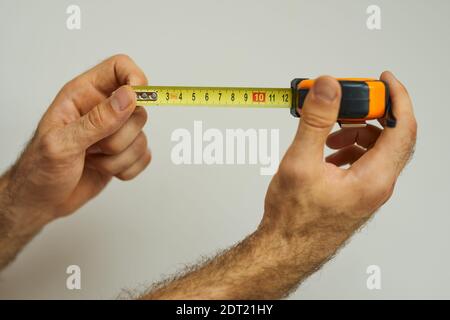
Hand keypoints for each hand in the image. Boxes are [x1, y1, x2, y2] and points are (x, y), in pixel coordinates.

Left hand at [0, 54, 150, 232]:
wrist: (41, 201)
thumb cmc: (40, 169)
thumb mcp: (62, 143)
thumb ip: (98, 120)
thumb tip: (129, 96)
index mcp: (83, 94)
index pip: (119, 68)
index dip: (135, 78)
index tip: (137, 99)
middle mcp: (103, 109)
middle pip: (138, 109)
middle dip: (120, 136)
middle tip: (93, 147)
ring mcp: (115, 132)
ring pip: (141, 138)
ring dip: (118, 158)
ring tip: (92, 161)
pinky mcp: (124, 153)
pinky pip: (144, 157)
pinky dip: (126, 170)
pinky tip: (103, 170)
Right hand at [261, 72, 416, 264]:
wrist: (286, 247)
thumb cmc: (294, 219)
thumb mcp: (300, 163)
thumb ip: (317, 121)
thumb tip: (329, 88)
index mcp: (374, 178)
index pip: (402, 128)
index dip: (396, 98)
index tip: (384, 80)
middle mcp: (377, 184)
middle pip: (390, 135)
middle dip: (367, 113)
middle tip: (343, 103)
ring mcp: (368, 189)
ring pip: (375, 148)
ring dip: (355, 131)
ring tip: (328, 133)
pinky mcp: (356, 192)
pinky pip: (363, 161)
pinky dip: (348, 147)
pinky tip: (326, 151)